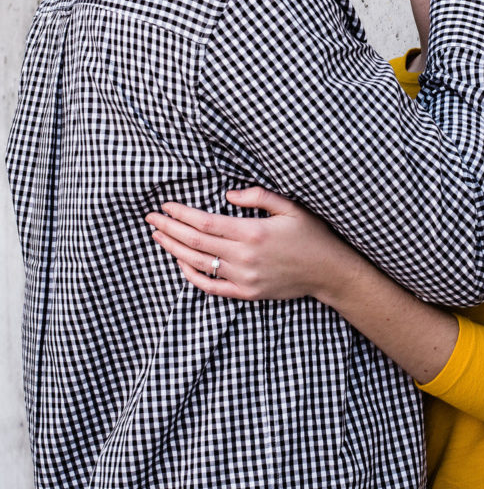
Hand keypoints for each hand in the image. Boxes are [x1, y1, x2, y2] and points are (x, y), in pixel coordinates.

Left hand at [145, 187, 351, 300]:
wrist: (327, 271)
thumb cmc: (310, 234)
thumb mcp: (290, 206)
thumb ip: (258, 196)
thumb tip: (227, 195)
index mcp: (252, 232)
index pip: (205, 222)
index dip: (181, 214)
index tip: (165, 206)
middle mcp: (244, 257)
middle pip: (196, 242)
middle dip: (169, 228)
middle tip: (151, 218)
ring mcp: (243, 278)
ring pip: (199, 263)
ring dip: (174, 249)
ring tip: (158, 236)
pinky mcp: (246, 293)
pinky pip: (211, 286)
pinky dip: (192, 275)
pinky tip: (180, 262)